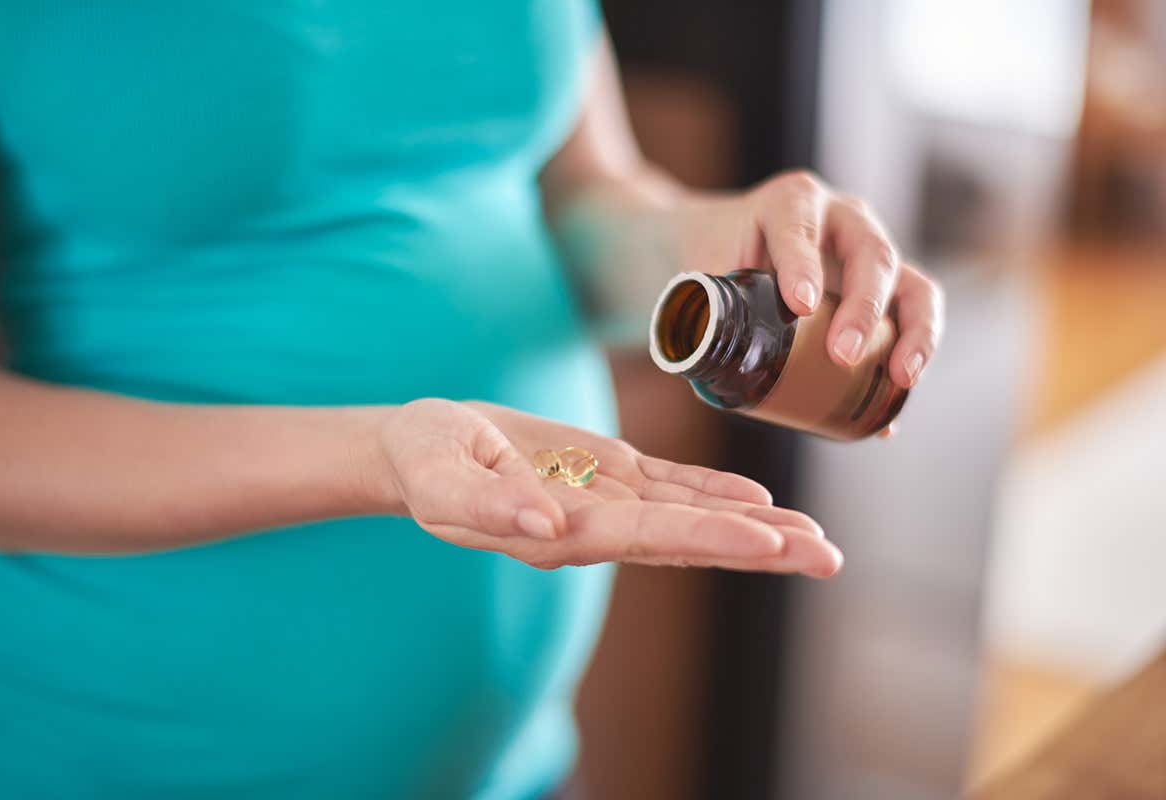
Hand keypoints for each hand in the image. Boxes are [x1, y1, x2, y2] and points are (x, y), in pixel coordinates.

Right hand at [379, 398, 841, 576]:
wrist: (421, 447)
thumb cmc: (423, 460)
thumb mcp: (441, 476)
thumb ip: (490, 506)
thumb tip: (548, 528)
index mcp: (560, 532)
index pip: (648, 537)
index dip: (709, 537)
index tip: (769, 542)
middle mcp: (596, 526)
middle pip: (690, 538)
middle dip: (760, 548)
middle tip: (828, 558)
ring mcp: (606, 500)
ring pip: (693, 517)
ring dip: (756, 528)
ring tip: (817, 539)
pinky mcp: (606, 472)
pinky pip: (672, 486)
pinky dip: (718, 494)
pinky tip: (762, 502)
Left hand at [676, 171, 944, 395]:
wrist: (727, 241)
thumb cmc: (717, 252)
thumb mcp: (703, 267)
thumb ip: (702, 305)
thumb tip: (705, 364)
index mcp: (791, 202)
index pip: (800, 227)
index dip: (802, 265)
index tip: (800, 305)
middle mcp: (843, 219)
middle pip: (871, 254)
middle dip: (863, 308)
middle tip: (844, 355)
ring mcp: (871, 252)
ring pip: (911, 283)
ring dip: (913, 332)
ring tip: (902, 377)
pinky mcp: (887, 288)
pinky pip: (914, 315)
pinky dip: (912, 354)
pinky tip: (896, 401)